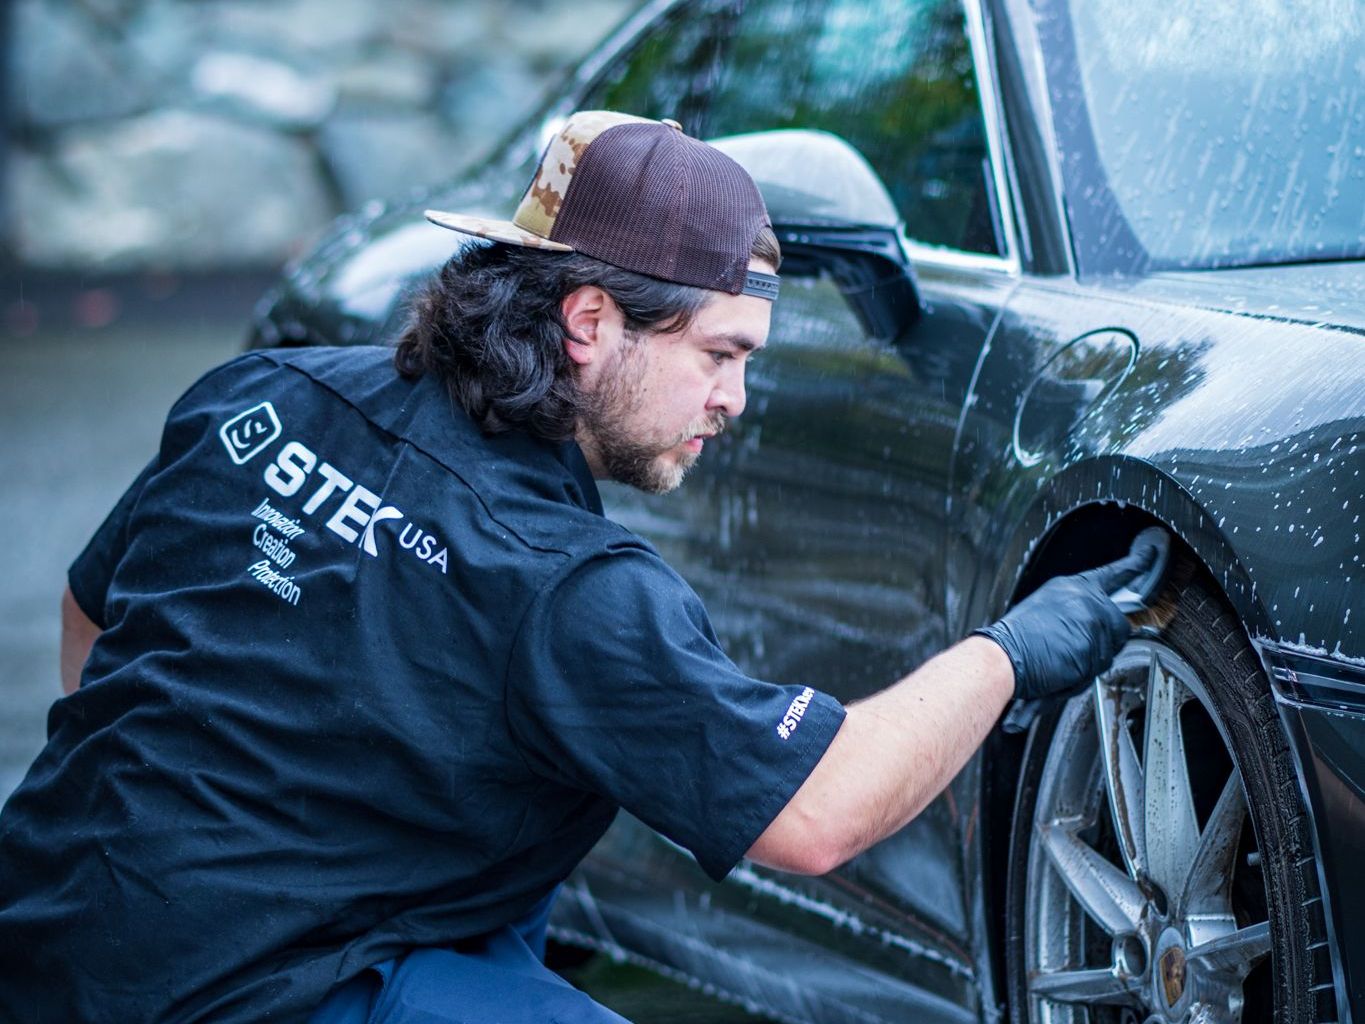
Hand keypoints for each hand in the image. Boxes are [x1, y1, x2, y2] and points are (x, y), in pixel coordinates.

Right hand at [974, 542, 1158, 700]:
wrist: (1002, 656)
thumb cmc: (1016, 640)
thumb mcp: (1045, 611)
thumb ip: (1074, 613)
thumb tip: (1089, 627)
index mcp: (1072, 586)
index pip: (1114, 572)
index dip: (1138, 563)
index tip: (1153, 550)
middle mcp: (1086, 599)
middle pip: (1118, 622)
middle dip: (1102, 641)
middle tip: (1073, 649)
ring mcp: (1092, 621)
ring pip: (1110, 648)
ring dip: (1090, 660)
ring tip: (1059, 659)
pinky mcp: (1094, 644)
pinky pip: (1099, 666)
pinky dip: (1082, 674)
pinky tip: (1060, 669)